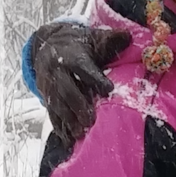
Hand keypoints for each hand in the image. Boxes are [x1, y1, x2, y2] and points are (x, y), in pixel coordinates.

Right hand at [32, 23, 130, 144]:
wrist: (47, 45)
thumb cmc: (78, 44)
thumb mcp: (93, 38)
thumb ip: (111, 39)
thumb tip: (128, 36)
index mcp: (71, 56)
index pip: (82, 67)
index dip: (94, 78)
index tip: (108, 88)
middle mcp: (57, 72)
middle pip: (66, 90)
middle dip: (78, 105)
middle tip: (91, 121)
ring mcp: (50, 86)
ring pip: (57, 104)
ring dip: (68, 120)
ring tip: (80, 134)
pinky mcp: (47, 97)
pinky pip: (51, 113)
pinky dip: (59, 127)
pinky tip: (68, 140)